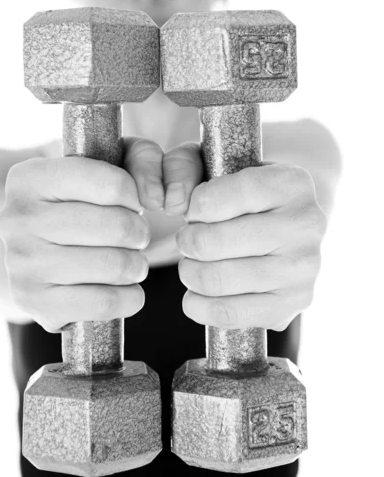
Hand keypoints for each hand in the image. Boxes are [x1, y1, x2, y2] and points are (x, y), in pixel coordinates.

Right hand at [0, 138, 165, 332]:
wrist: (40, 252)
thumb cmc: (83, 203)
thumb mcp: (109, 164)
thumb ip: (143, 159)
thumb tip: (157, 196)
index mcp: (31, 177)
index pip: (111, 184)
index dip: (135, 196)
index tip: (131, 202)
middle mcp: (18, 218)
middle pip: (117, 227)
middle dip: (140, 233)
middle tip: (134, 236)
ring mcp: (23, 264)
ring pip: (114, 265)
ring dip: (136, 266)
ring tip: (129, 260)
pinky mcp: (34, 303)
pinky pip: (105, 303)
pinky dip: (129, 297)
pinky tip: (123, 288)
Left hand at [164, 146, 327, 331]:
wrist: (287, 229)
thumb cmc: (245, 196)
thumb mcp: (219, 167)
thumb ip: (186, 168)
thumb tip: (174, 201)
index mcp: (290, 182)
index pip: (216, 198)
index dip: (193, 207)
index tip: (195, 210)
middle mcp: (305, 224)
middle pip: (212, 242)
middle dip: (186, 243)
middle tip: (188, 240)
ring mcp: (303, 269)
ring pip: (217, 279)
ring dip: (191, 273)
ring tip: (193, 264)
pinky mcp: (293, 304)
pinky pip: (229, 314)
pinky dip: (200, 307)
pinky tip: (197, 294)